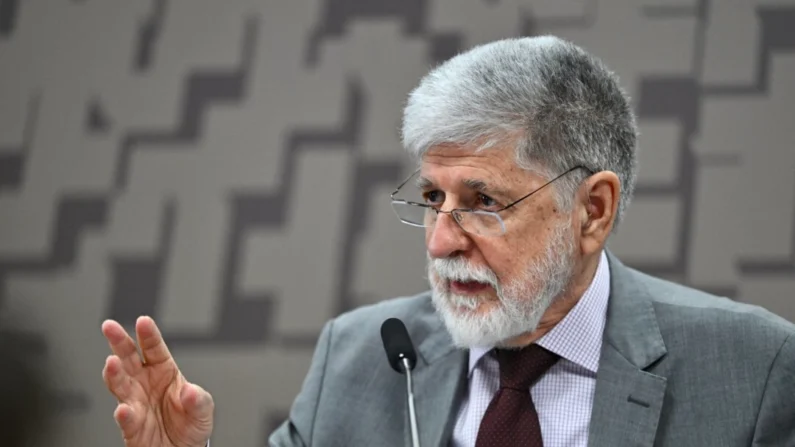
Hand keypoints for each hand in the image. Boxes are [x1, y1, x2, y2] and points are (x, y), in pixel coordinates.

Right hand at [101, 316, 213, 446]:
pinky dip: (124, 414)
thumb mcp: (203, 408)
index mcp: (163, 371)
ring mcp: (135, 402)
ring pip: (120, 384)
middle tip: (110, 327)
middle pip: (128, 358)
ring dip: (114, 374)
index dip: (148, 334)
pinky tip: (124, 409)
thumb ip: (198, 399)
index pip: (153, 348)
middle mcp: (144, 383)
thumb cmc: (190, 424)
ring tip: (112, 363)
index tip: (143, 321)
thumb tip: (191, 392)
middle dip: (119, 342)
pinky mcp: (132, 425)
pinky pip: (126, 418)